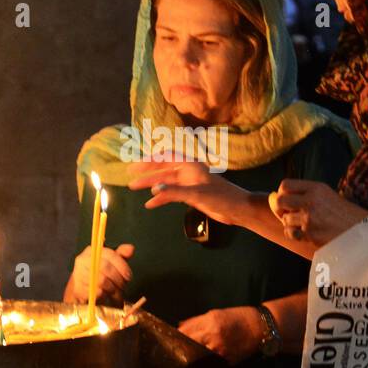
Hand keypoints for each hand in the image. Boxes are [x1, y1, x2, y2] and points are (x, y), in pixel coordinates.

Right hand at [71, 243, 134, 302]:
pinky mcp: (78, 289)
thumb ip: (120, 255)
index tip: (128, 276)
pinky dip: (105, 295)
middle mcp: (83, 260)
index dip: (122, 266)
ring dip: (113, 288)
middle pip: (106, 268)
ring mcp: (78, 274)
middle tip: (123, 287)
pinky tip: (107, 295)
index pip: (110, 255)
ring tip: (116, 293)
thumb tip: (131, 248)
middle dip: (118, 279)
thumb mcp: (110, 263)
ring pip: (102, 280)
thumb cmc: (97, 274)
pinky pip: (96, 291)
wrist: (80, 290)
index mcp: (92, 251)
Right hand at [127, 160, 248, 225]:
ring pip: (166, 182)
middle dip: (147, 173)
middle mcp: (188, 171)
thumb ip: (174, 192)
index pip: (166, 157)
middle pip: (163, 169)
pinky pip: (172, 193)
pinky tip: (151, 203)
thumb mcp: (196, 195)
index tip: (135, 165)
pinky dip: (161, 197)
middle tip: (130, 177)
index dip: (150, 160)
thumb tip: (154, 189)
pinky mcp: (192, 194)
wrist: (237, 209)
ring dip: (151, 185)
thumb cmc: (221, 198)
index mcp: (191, 165)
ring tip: (135, 189)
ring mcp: (189, 183)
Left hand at [177, 306, 262, 364]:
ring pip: (197, 358)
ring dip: (190, 359)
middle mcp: (213, 337)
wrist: (259, 328)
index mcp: (210, 323)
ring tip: (181, 361)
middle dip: (180, 350)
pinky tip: (197, 367)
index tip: (168, 341)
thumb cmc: (238, 317)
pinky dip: (202, 365)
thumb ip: (196, 321)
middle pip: (189, 347)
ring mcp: (220, 351)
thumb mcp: (215, 313)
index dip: (175, 338)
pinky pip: (209, 365)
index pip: (185, 333)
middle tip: (171, 353)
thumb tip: (179, 327)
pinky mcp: (226, 361)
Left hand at [269, 179, 366, 248]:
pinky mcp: (311, 233)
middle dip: (279, 209)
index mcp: (316, 187)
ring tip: (305, 225)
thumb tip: (271, 196)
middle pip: (279, 200)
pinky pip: (291, 233)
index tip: (288, 202)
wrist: (361, 230)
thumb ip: (302, 194)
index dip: (282, 194)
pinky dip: (295, 235)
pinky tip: (306, 234)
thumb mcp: (326, 196)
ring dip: (290, 224)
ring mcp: (310, 217)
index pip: (285, 185)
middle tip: (288, 214)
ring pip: (285, 219)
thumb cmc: (342, 214)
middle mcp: (312, 200)